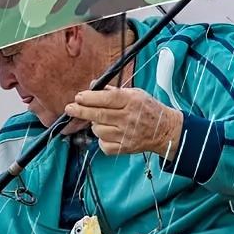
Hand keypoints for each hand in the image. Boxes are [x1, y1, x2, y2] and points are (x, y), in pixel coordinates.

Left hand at [65, 86, 183, 156]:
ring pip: (98, 130)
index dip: (90, 98)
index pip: (107, 98)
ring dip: (95, 125)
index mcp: (131, 101)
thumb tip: (92, 85)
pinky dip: (102, 139)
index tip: (78, 97)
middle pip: (98, 115)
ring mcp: (126, 135)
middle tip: (69, 108)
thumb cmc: (147, 109)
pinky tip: (108, 133)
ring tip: (101, 121)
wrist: (164, 130)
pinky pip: (103, 144)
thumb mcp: (135, 93)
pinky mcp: (124, 148)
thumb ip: (113, 90)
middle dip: (80, 111)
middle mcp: (128, 118)